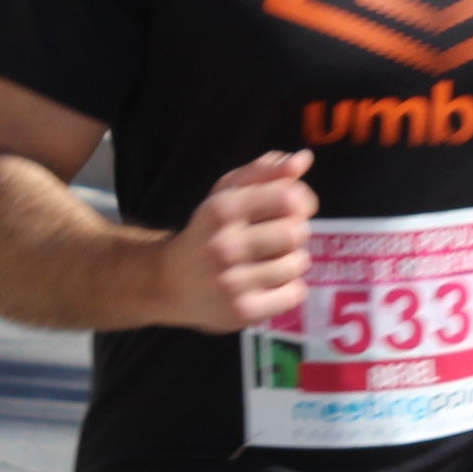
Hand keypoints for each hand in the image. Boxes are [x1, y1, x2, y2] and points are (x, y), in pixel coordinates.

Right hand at [153, 152, 316, 332]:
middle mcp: (225, 245)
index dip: (302, 201)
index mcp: (222, 209)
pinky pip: (293, 295)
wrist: (168, 283)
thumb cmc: (207, 233)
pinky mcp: (242, 312)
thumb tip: (303, 159)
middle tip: (280, 238)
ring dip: (294, 261)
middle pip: (296, 232)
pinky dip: (291, 289)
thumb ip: (264, 172)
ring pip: (296, 264)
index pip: (288, 197)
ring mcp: (232, 282)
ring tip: (276, 261)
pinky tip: (273, 284)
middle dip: (296, 233)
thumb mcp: (226, 195)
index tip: (293, 208)